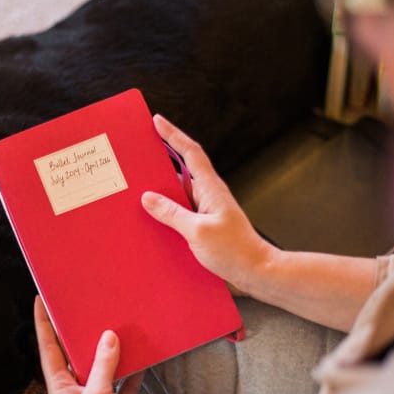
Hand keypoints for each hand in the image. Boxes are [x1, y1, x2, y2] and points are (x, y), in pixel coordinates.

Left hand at [34, 296, 146, 393]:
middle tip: (84, 307)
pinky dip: (132, 372)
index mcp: (60, 388)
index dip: (43, 324)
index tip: (40, 301)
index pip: (48, 349)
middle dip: (80, 334)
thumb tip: (108, 336)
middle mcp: (76, 391)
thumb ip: (102, 365)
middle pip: (76, 356)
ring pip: (103, 367)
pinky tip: (142, 356)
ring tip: (117, 325)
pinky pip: (124, 384)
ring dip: (111, 352)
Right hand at [142, 114, 277, 294]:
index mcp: (210, 188)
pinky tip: (152, 220)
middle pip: (181, 170)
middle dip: (160, 161)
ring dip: (160, 191)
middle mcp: (208, 195)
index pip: (190, 152)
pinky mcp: (205, 225)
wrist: (256, 272)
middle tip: (138, 155)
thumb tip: (148, 197)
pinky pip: (181, 211)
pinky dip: (166, 211)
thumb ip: (171, 213)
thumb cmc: (234, 251)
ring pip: (179, 193)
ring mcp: (207, 210)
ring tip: (136, 190)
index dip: (173, 135)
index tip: (157, 121)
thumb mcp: (197, 231)